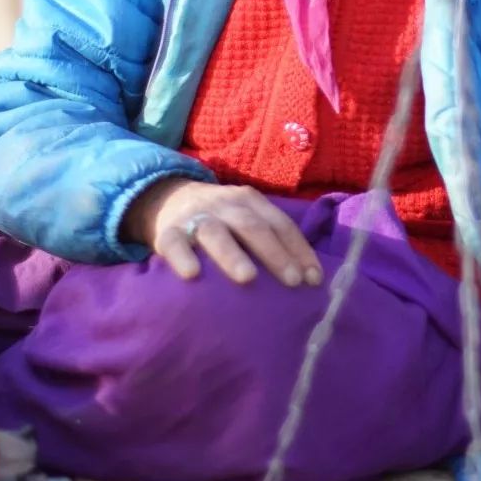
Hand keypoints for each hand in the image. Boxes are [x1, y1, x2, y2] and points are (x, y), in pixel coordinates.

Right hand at [121, 177, 323, 287]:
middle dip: (274, 253)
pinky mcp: (167, 233)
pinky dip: (183, 257)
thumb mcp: (246, 217)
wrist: (168, 199)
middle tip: (292, 281)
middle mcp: (225, 205)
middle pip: (253, 226)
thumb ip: (271, 238)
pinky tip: (193, 275)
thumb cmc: (221, 220)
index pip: (281, 224)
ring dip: (233, 255)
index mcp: (250, 201)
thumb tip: (308, 278)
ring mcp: (196, 217)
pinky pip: (174, 244)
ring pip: (215, 233)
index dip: (299, 250)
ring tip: (248, 278)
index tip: (314, 280)